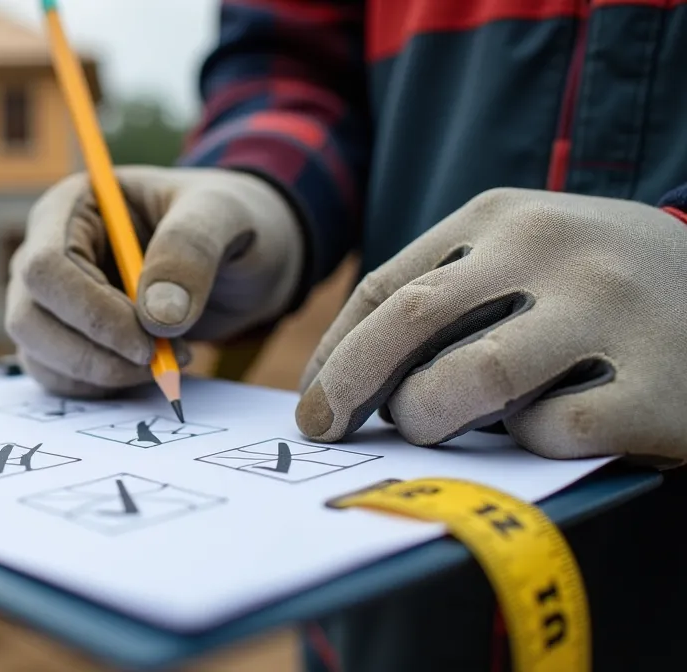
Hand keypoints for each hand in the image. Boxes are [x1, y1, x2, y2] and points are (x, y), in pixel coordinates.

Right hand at [6, 165, 304, 396]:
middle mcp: (47, 251)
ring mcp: (51, 299)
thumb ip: (190, 250)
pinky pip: (58, 376)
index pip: (46, 267)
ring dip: (100, 375)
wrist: (242, 257)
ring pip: (38, 354)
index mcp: (72, 207)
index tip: (148, 341)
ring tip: (166, 361)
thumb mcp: (224, 215)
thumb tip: (156, 315)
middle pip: (28, 318)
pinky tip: (148, 371)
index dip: (90, 312)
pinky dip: (100, 388)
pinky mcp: (65, 337)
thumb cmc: (226, 221)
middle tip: (160, 362)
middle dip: (93, 353)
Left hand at [297, 187, 686, 461]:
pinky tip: (545, 431)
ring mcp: (612, 313)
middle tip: (325, 430)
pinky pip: (553, 431)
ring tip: (436, 426)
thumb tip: (338, 375)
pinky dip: (530, 443)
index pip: (388, 286)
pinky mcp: (661, 385)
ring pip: (472, 380)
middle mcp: (555, 251)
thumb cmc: (603, 287)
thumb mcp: (527, 253)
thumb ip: (447, 292)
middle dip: (350, 384)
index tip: (314, 402)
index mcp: (506, 217)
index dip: (336, 352)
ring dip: (432, 415)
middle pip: (411, 321)